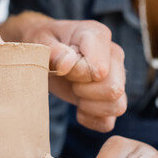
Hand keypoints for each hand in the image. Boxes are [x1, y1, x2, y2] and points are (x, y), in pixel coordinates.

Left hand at [15, 13, 126, 131]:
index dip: (77, 75)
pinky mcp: (111, 99)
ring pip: (117, 106)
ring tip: (75, 93)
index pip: (99, 68)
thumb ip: (53, 50)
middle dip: (85, 92)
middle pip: (114, 89)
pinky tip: (78, 108)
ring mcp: (117, 78)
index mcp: (98, 36)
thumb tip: (68, 62)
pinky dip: (91, 120)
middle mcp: (114, 55)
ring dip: (90, 107)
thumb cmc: (43, 42)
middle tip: (69, 81)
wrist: (44, 51)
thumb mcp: (40, 41)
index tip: (62, 67)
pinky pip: (108, 122)